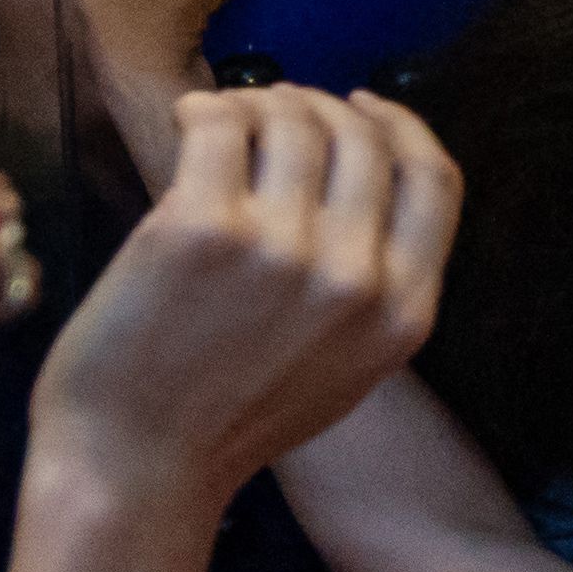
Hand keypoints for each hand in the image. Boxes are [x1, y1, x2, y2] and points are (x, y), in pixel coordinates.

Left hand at [30, 87, 457, 506]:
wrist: (137, 468)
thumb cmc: (227, 420)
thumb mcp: (344, 368)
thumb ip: (371, 286)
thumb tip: (356, 173)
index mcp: (402, 313)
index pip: (435, 178)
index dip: (399, 124)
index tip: (362, 105)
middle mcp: (354, 278)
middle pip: (360, 137)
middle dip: (315, 106)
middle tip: (269, 109)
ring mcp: (280, 248)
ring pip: (290, 118)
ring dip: (255, 103)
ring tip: (221, 122)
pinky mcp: (201, 227)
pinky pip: (219, 124)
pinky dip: (203, 109)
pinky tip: (188, 123)